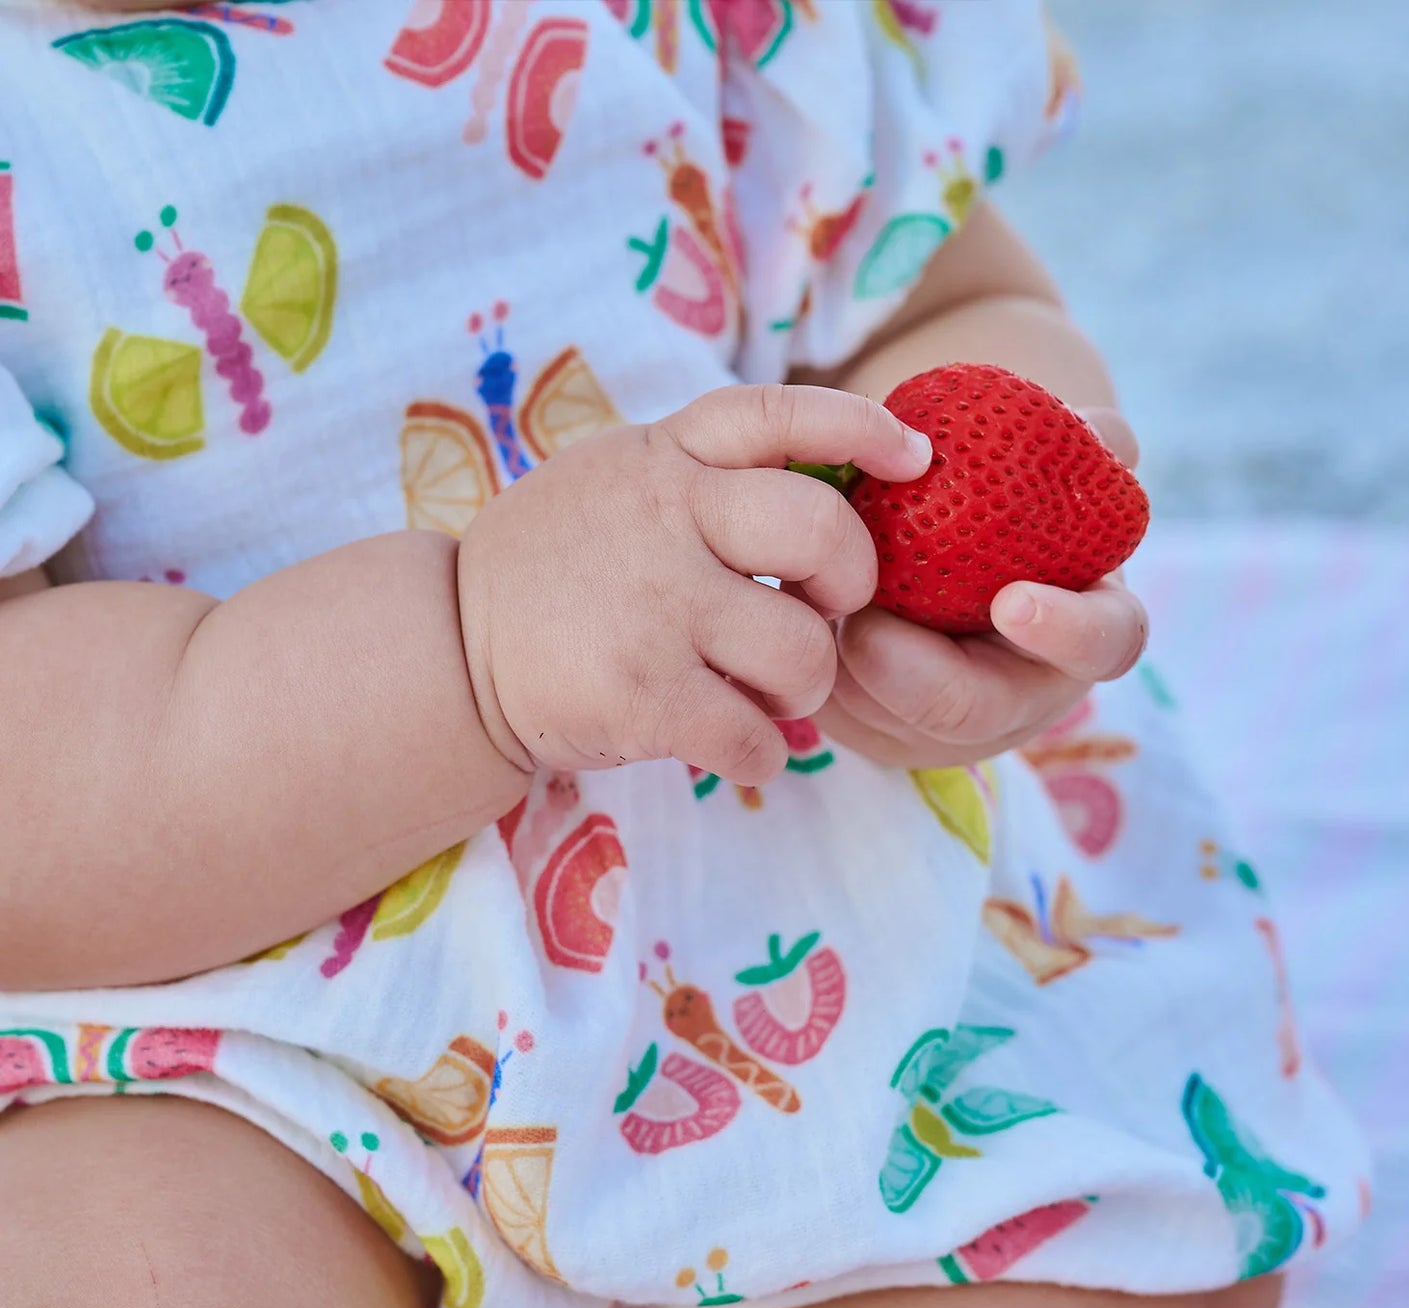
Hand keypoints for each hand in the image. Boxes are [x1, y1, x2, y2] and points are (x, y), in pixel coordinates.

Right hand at [457, 385, 931, 785]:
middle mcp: (665, 519)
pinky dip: (762, 752)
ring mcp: (654, 607)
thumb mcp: (617, 478)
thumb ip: (703, 470)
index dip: (864, 427)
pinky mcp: (641, 694)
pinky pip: (757, 736)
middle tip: (821, 612)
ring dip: (805, 687)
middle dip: (851, 584)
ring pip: (804, 652)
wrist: (449, 650)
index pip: (781, 413)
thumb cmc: (555, 564)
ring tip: (761, 692)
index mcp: (665, 456)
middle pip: (823, 534)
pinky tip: (732, 744)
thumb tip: (835, 478)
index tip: (918, 458)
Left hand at [813, 407, 1148, 768]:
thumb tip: (1104, 437)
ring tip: (811, 583)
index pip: (1105, 644)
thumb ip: (1082, 445)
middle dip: (911, 670)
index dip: (1066, 631)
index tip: (1013, 601)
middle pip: (968, 710)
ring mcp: (940, 727)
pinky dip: (806, 653)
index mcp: (1082, 631)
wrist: (930, 548)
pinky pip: (833, 708)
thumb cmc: (1004, 505)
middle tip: (864, 621)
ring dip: (842, 653)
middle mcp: (1016, 697)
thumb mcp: (1042, 471)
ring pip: (883, 713)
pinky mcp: (870, 730)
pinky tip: (790, 600)